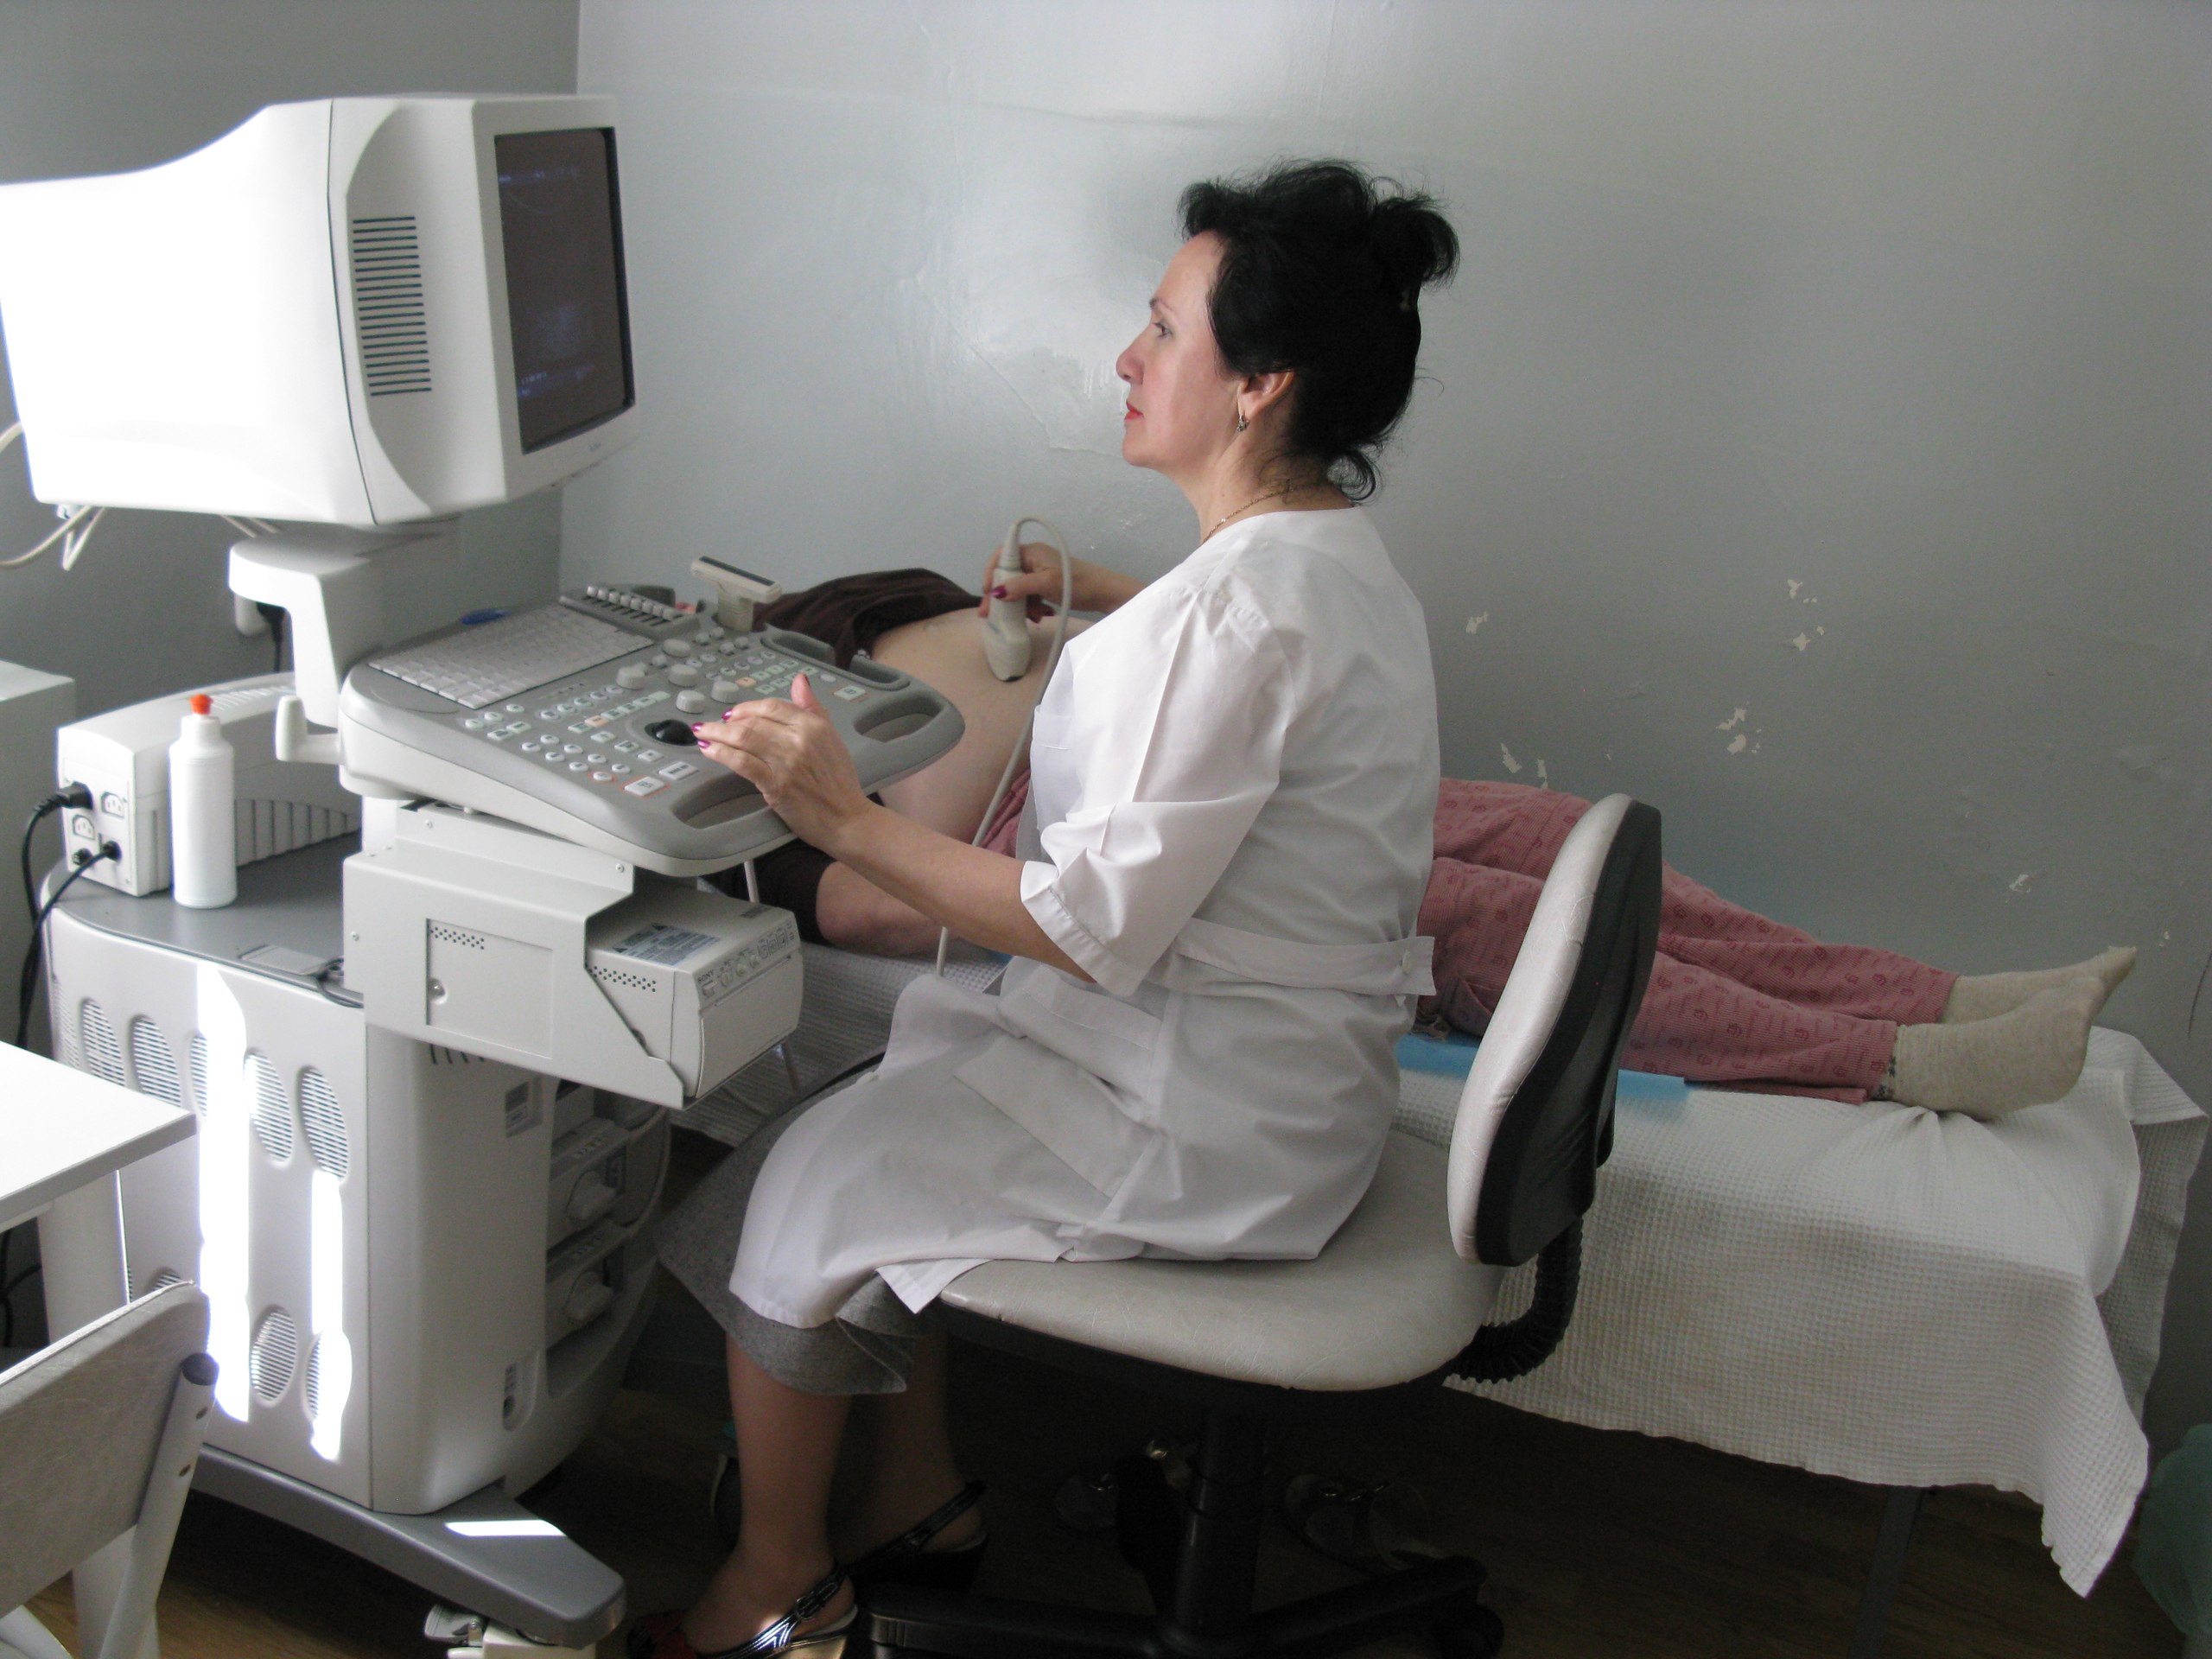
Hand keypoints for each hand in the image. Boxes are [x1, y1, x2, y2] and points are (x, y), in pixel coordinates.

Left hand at [692, 675, 871, 852]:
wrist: (846, 818)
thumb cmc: (838, 781)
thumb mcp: (831, 737)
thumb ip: (813, 708)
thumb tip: (799, 679)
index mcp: (814, 725)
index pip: (772, 706)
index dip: (747, 708)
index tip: (732, 714)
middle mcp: (799, 739)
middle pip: (753, 721)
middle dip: (726, 722)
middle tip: (710, 726)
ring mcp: (786, 762)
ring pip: (743, 738)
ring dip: (717, 734)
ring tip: (701, 734)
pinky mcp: (775, 784)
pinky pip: (742, 762)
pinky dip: (721, 753)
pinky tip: (708, 750)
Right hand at [978, 541, 1139, 619]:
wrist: (1104, 592)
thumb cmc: (1077, 583)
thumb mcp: (1046, 584)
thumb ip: (1019, 587)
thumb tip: (995, 592)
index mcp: (1031, 552)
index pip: (1001, 556)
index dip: (990, 573)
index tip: (986, 592)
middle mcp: (1033, 559)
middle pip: (1007, 576)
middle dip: (1003, 597)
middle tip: (992, 616)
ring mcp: (1040, 573)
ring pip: (1019, 589)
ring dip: (1021, 606)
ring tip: (1033, 617)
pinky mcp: (1047, 585)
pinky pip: (1031, 596)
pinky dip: (1032, 607)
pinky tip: (1042, 615)